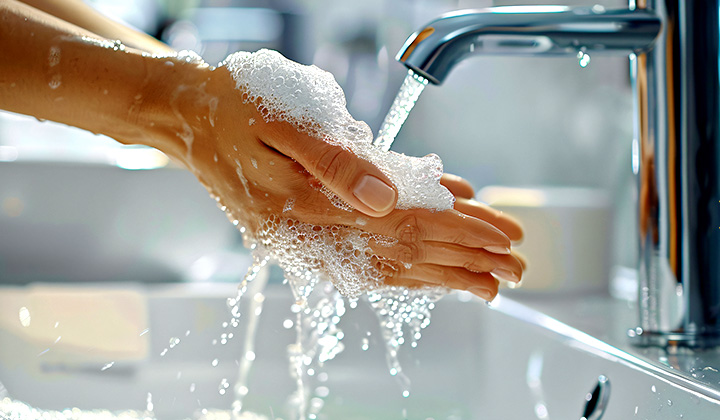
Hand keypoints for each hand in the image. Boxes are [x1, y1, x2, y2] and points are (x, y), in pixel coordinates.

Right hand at [158, 64, 521, 300]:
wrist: (188, 121)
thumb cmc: (234, 111)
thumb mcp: (283, 123)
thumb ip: (336, 163)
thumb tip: (388, 198)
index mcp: (307, 208)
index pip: (402, 227)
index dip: (457, 231)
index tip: (501, 237)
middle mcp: (310, 235)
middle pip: (403, 255)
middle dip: (464, 261)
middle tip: (513, 269)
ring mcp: (307, 241)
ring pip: (387, 266)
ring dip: (441, 274)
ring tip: (485, 282)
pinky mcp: (305, 235)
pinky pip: (363, 260)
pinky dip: (404, 265)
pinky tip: (429, 269)